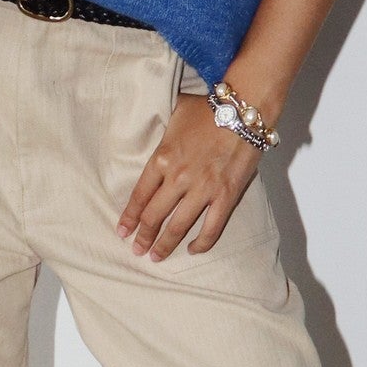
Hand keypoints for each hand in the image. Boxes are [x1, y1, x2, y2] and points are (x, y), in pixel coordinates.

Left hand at [116, 93, 258, 258]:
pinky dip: (201, 243)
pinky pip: (211, 227)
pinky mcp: (226, 196)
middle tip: (136, 250)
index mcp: (162, 158)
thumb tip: (148, 125)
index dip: (129, 217)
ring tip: (156, 257)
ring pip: (177, 226)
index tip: (122, 231)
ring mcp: (202, 189)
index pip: (139, 195)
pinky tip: (192, 250)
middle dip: (143, 236)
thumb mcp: (173, 114)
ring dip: (164, 245)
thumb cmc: (208, 109)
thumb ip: (160, 130)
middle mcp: (178, 177)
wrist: (243, 110)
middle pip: (154, 215)